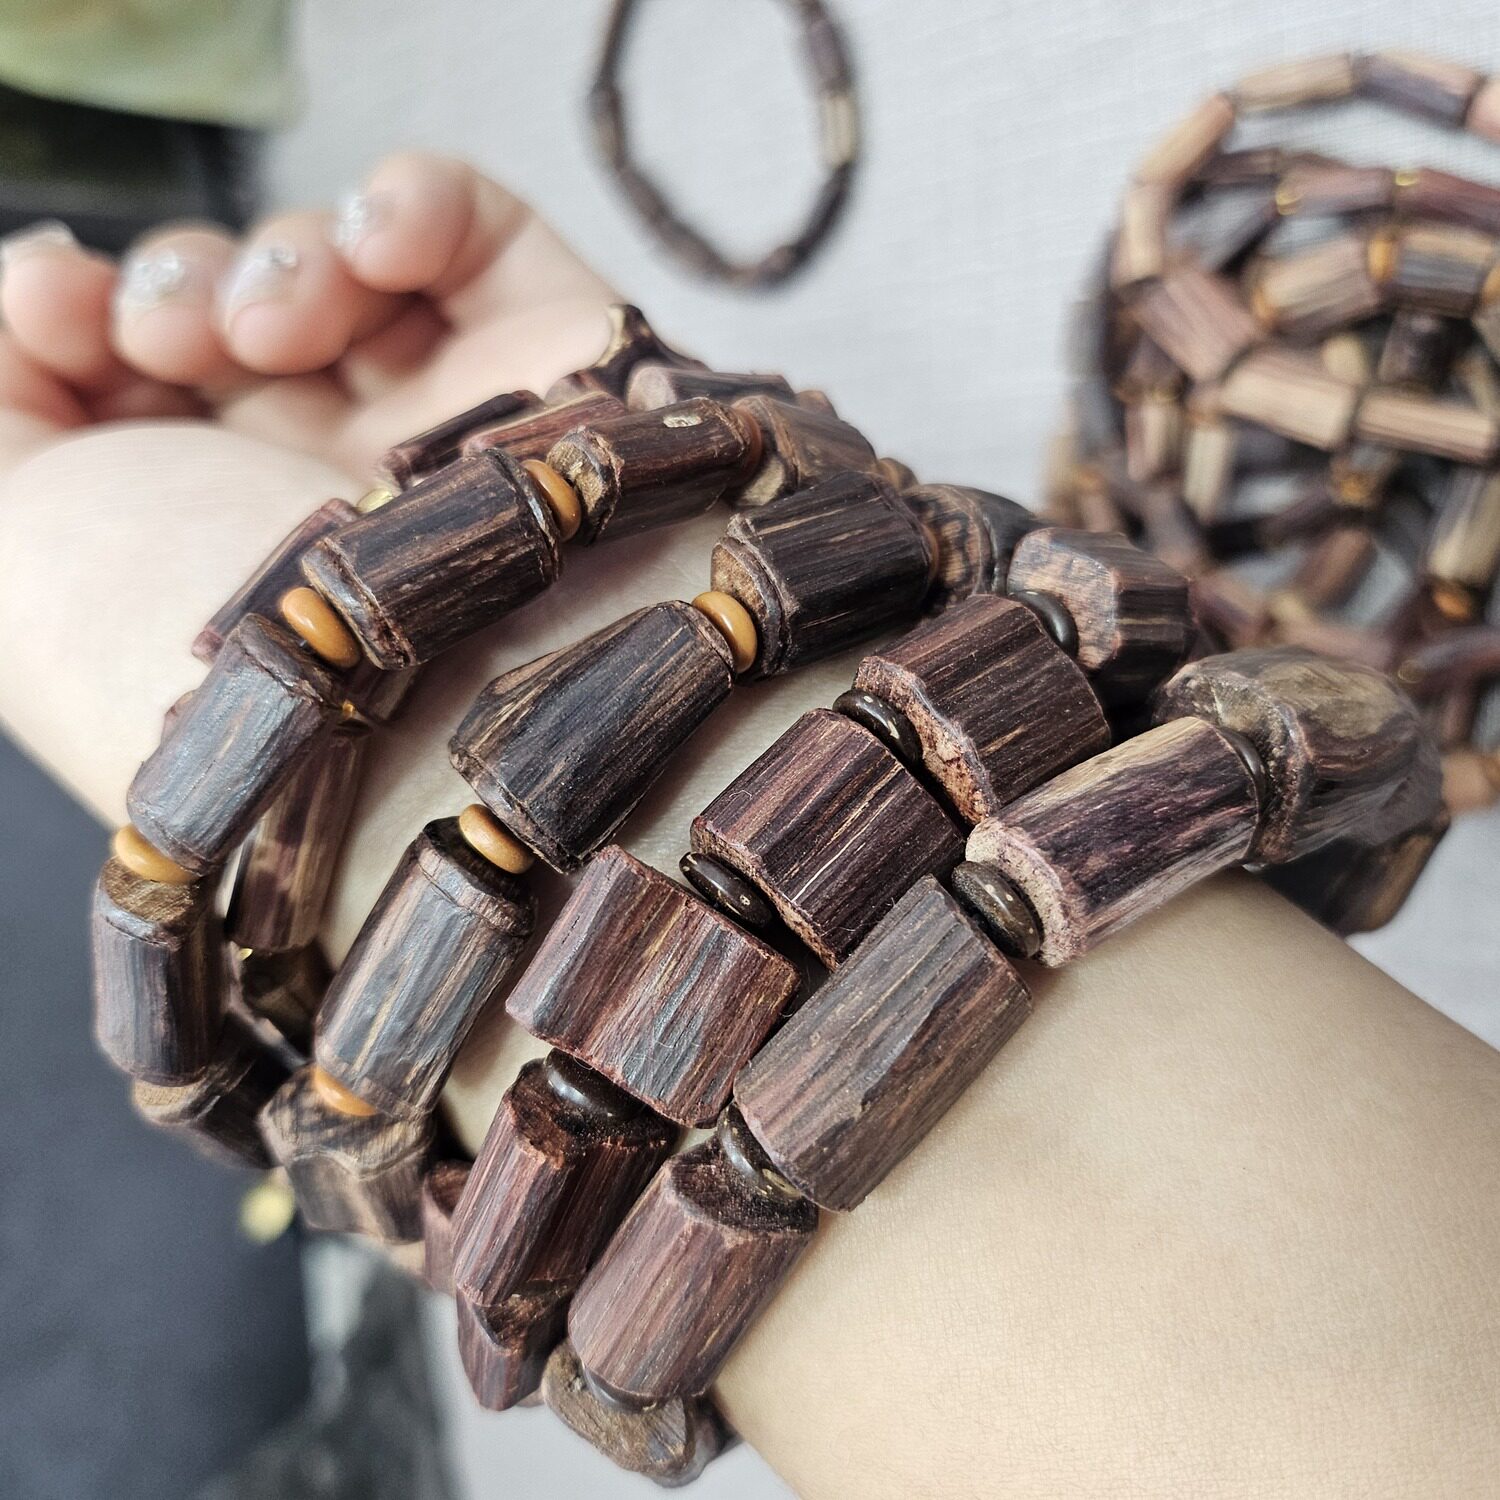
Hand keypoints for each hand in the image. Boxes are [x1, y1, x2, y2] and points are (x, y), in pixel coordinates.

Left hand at [0, 154, 619, 826]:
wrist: (414, 721)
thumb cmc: (188, 646)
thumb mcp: (8, 540)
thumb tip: (35, 295)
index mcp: (218, 540)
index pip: (157, 380)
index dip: (92, 313)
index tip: (67, 312)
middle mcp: (336, 490)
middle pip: (253, 318)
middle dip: (188, 291)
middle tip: (174, 344)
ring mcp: (457, 432)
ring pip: (357, 272)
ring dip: (284, 261)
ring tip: (274, 332)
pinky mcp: (563, 373)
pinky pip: (489, 234)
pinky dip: (413, 200)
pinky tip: (378, 251)